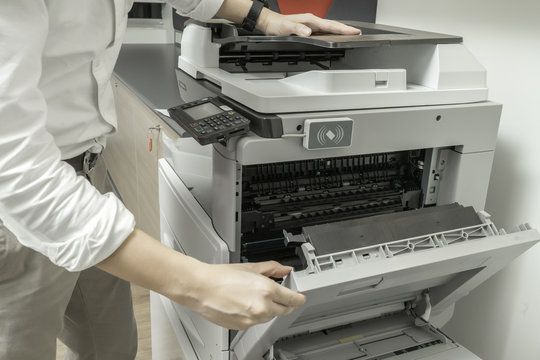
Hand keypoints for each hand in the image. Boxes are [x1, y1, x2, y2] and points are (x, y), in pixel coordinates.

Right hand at [181, 260, 305, 329]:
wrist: (200, 288)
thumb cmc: (220, 277)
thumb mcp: (251, 268)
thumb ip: (272, 269)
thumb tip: (284, 270)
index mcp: (266, 290)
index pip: (292, 299)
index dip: (299, 298)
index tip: (300, 297)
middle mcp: (261, 307)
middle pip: (284, 310)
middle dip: (286, 303)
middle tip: (283, 296)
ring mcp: (252, 319)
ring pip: (270, 317)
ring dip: (270, 309)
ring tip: (256, 296)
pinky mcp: (243, 326)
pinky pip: (256, 322)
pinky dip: (256, 315)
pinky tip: (246, 304)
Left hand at [257, 10, 361, 36]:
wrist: (270, 23)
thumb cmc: (277, 25)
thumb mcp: (286, 28)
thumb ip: (298, 29)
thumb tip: (308, 33)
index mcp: (310, 20)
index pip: (330, 25)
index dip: (343, 29)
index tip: (354, 31)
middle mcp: (312, 21)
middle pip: (333, 25)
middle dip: (346, 28)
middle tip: (358, 32)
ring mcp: (311, 25)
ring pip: (330, 27)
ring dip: (340, 30)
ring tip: (351, 33)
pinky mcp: (309, 28)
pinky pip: (324, 30)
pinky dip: (332, 32)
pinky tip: (335, 35)